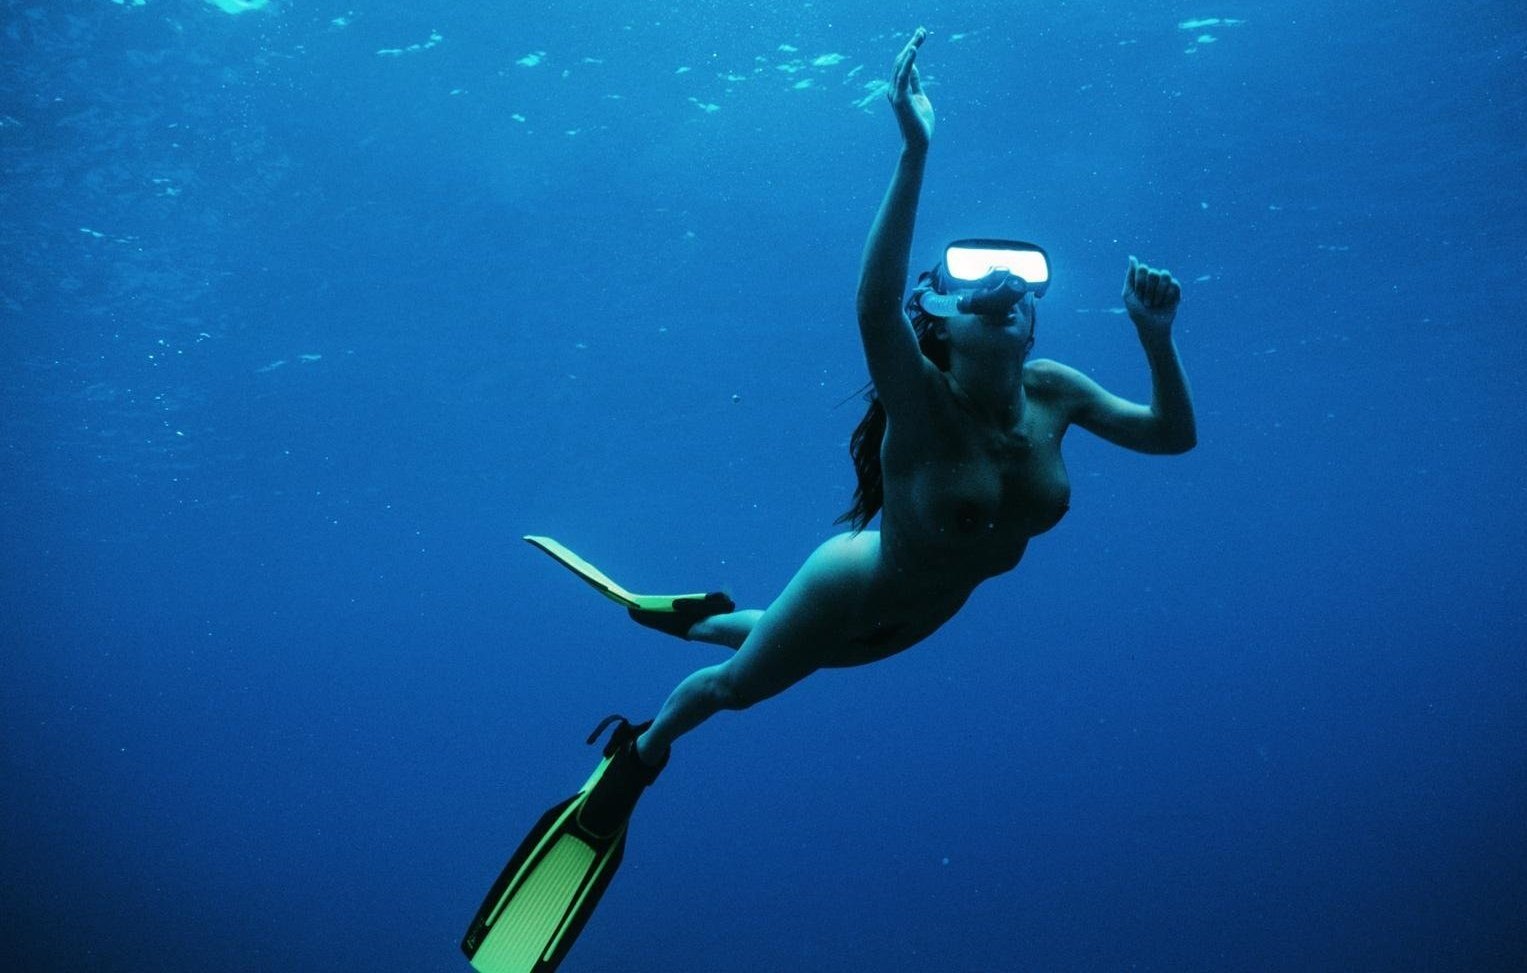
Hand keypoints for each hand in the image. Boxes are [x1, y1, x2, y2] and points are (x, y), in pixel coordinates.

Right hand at [888, 28, 932, 149]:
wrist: (919, 142)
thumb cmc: (920, 123)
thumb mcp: (920, 97)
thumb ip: (915, 83)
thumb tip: (913, 67)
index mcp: (898, 89)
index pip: (903, 64)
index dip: (912, 48)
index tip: (921, 34)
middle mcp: (893, 89)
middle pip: (901, 60)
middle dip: (912, 43)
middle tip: (923, 30)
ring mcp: (896, 94)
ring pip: (901, 65)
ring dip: (911, 48)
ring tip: (920, 35)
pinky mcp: (900, 98)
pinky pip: (903, 76)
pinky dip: (908, 61)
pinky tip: (914, 49)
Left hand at [1122, 256, 1180, 337]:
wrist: (1151, 326)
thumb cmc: (1137, 312)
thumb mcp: (1128, 294)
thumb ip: (1130, 275)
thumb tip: (1131, 257)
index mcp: (1142, 277)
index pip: (1142, 269)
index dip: (1140, 283)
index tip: (1138, 296)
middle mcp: (1154, 278)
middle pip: (1153, 273)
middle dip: (1148, 290)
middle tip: (1146, 303)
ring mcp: (1165, 283)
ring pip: (1165, 275)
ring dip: (1158, 293)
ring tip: (1155, 304)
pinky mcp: (1176, 290)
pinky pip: (1174, 284)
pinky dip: (1167, 296)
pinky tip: (1164, 304)